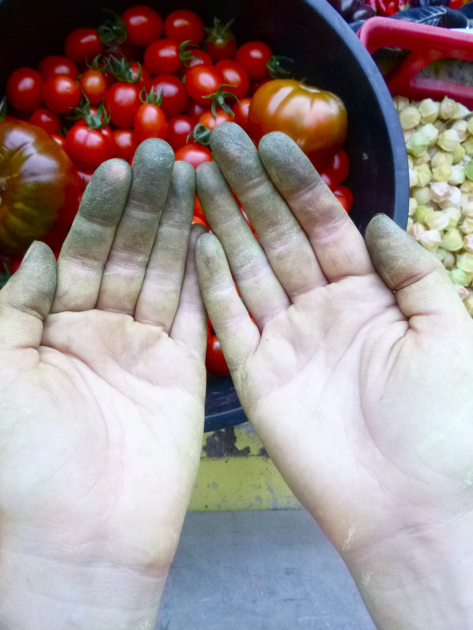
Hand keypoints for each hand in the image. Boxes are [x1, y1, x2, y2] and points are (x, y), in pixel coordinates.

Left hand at [0, 140, 206, 628]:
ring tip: (190, 175)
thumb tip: (46, 248)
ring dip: (177, 225)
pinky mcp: (187, 369)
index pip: (82, 253)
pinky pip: (197, 312)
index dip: (98, 210)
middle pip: (128, 253)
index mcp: (57, 326)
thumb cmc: (29, 453)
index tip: (117, 165)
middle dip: (145, 203)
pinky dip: (204, 273)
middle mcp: (104, 328)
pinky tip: (209, 233)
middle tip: (164, 151)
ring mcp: (148, 347)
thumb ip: (21, 304)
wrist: (85, 529)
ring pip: (165, 272)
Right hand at [195, 123, 472, 627]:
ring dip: (223, 222)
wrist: (412, 503)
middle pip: (277, 236)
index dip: (298, 183)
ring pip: (247, 267)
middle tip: (219, 139)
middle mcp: (319, 308)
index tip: (272, 141)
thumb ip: (411, 270)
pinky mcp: (255, 374)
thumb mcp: (448, 329)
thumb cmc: (442, 418)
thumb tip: (375, 220)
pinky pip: (228, 320)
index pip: (324, 225)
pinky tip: (195, 241)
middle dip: (249, 187)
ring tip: (196, 177)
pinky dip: (211, 281)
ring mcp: (284, 339)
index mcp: (365, 294)